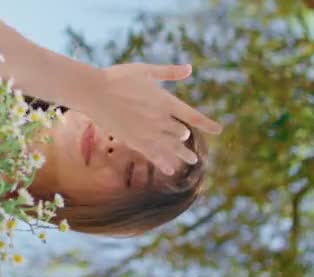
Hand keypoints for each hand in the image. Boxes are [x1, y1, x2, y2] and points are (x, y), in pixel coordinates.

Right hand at [88, 63, 221, 174]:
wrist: (94, 92)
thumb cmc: (117, 77)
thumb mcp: (145, 70)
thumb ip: (168, 72)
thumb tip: (189, 69)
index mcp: (165, 100)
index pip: (192, 115)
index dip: (207, 123)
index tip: (219, 129)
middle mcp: (159, 119)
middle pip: (179, 133)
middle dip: (184, 139)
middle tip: (190, 147)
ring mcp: (146, 131)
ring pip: (169, 147)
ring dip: (181, 154)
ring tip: (192, 161)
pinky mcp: (132, 140)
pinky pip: (152, 154)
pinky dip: (162, 162)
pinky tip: (170, 170)